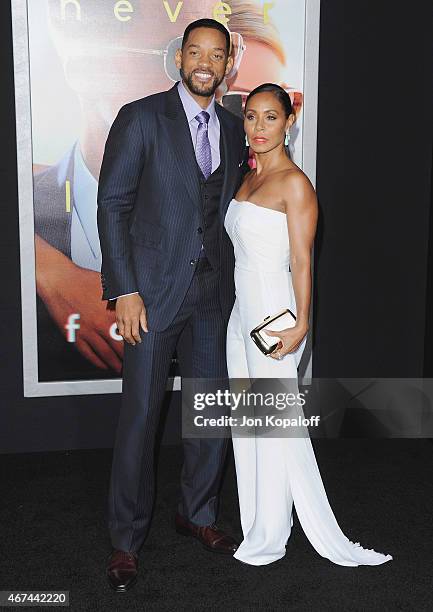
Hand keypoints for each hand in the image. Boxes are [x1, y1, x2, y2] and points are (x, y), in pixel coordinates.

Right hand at [35, 236, 123, 371]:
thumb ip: (118, 299)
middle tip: (132, 363)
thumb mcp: (106, 288)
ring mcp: (87, 332)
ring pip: (104, 354)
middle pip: (118, 347)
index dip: (134, 342)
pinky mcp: (75, 336)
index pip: (127, 333)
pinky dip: (97, 361)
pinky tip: (103, 365)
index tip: (138, 346)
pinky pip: (88, 353)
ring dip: (114, 363)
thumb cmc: (82, 281)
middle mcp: (100, 325)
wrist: (60, 282)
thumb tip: (131, 302)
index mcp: (110, 314)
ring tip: (120, 368)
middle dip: (126, 357)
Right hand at [115, 293, 147, 345]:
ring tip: (129, 340)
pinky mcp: (117, 317)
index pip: (135, 333)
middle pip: (127, 335)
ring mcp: (120, 318)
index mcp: (133, 318)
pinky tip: (124, 333)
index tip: (139, 340)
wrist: (126, 293)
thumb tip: (146, 330)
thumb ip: (144, 321)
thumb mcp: (143, 310)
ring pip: (121, 332)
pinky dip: (121, 332)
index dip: (137, 339)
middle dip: (131, 341)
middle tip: (134, 343)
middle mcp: (126, 320)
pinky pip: (118, 327)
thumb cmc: (136, 300)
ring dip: (125, 338)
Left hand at [265, 323, 308, 359]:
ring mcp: (293, 347)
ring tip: (278, 343)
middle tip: (272, 348)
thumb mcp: (281, 333)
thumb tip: (266, 332)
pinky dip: (285, 345)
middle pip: (281, 353)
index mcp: (286, 349)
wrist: (302, 329)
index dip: (272, 355)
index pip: (277, 356)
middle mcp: (290, 350)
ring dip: (281, 347)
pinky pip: (289, 347)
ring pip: (285, 350)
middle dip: (276, 350)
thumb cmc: (294, 333)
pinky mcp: (295, 344)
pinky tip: (283, 340)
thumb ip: (272, 333)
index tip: (269, 354)